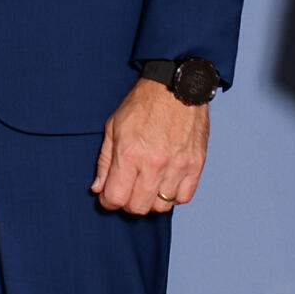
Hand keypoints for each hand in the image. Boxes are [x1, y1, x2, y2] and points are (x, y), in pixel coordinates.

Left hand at [90, 79, 210, 215]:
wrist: (176, 86)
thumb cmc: (143, 103)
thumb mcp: (113, 127)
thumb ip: (105, 161)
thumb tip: (98, 188)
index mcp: (129, 154)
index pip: (115, 198)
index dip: (108, 201)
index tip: (109, 196)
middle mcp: (154, 164)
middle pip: (138, 207)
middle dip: (128, 203)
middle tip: (128, 190)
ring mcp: (177, 166)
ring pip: (161, 206)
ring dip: (152, 201)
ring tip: (148, 186)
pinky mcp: (196, 164)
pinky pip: (184, 197)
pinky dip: (174, 196)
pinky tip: (167, 182)